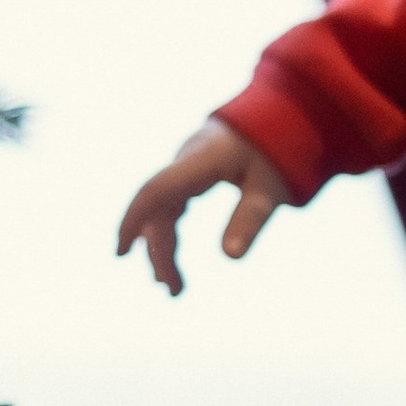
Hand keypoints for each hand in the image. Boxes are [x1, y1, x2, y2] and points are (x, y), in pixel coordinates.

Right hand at [116, 117, 290, 293]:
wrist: (285, 114)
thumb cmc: (281, 150)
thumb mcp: (271, 187)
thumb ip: (251, 218)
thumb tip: (230, 257)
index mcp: (201, 158)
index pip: (156, 190)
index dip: (134, 220)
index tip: (120, 253)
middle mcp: (186, 159)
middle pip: (158, 207)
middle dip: (159, 250)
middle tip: (174, 291)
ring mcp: (186, 163)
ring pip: (162, 207)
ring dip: (163, 244)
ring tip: (173, 285)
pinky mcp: (192, 169)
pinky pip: (171, 201)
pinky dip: (170, 228)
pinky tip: (171, 251)